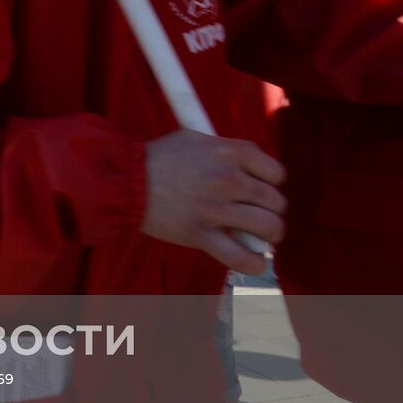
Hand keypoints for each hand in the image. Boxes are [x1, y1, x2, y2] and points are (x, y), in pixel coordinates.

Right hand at [141, 129, 286, 274]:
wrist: (125, 180)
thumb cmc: (158, 158)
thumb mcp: (195, 139)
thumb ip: (226, 151)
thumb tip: (248, 170)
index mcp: (230, 152)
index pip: (277, 173)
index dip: (271, 184)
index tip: (259, 189)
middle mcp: (229, 178)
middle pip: (276, 202)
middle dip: (270, 210)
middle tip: (256, 214)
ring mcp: (216, 208)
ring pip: (268, 227)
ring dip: (269, 235)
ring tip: (258, 236)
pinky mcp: (201, 234)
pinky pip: (241, 257)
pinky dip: (254, 263)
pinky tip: (254, 261)